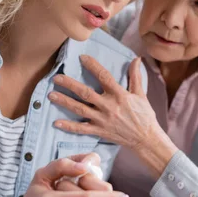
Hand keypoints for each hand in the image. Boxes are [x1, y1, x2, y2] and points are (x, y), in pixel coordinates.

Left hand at [48, 55, 177, 178]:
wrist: (146, 139)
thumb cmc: (144, 115)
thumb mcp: (140, 94)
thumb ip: (135, 76)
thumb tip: (137, 58)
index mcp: (119, 95)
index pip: (104, 76)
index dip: (92, 66)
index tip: (81, 57)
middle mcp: (109, 106)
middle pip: (86, 93)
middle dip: (69, 85)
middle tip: (56, 78)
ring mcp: (102, 120)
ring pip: (80, 109)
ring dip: (64, 102)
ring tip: (51, 95)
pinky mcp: (99, 131)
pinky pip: (81, 129)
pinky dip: (68, 126)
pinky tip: (56, 122)